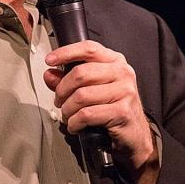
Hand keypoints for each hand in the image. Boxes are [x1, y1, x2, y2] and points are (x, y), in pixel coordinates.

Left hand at [45, 40, 159, 183]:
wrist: (135, 134)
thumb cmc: (113, 109)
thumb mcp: (91, 89)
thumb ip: (69, 80)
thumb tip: (49, 75)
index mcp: (115, 61)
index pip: (89, 49)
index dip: (66, 52)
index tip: (50, 60)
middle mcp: (122, 73)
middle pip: (81, 73)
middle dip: (62, 90)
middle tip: (59, 100)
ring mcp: (125, 91)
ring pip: (81, 96)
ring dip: (67, 109)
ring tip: (67, 115)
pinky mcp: (122, 111)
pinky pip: (87, 114)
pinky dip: (75, 122)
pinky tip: (75, 125)